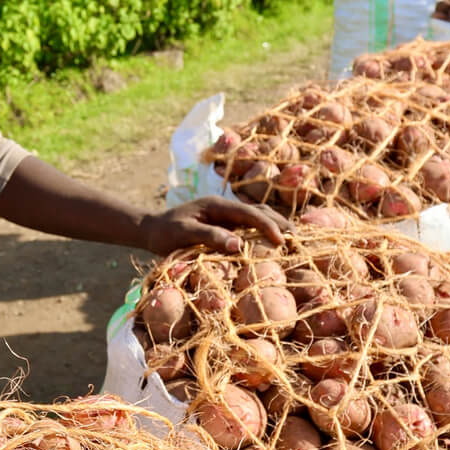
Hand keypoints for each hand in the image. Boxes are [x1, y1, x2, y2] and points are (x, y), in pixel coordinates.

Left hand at [137, 196, 288, 257]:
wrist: (151, 229)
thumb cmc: (165, 232)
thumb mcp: (184, 235)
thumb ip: (211, 237)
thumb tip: (239, 245)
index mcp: (218, 205)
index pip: (250, 213)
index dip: (268, 226)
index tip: (282, 242)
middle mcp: (225, 207)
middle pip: (259, 211)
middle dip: (279, 223)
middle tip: (298, 239)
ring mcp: (225, 215)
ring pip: (256, 216)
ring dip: (274, 226)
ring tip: (292, 240)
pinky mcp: (224, 224)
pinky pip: (248, 226)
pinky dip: (263, 232)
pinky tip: (272, 242)